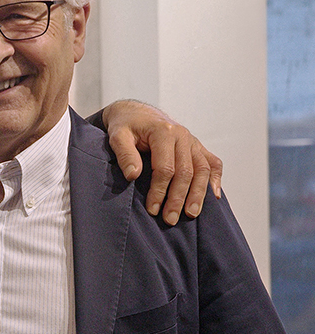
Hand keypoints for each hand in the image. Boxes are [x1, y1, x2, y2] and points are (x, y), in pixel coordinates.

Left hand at [101, 100, 222, 225]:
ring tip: (191, 214)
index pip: (166, 167)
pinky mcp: (197, 146)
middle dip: (178, 198)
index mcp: (164, 131)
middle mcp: (182, 135)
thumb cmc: (126, 126)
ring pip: (203, 169)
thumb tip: (133, 175)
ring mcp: (192, 141)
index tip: (152, 209)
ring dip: (198, 194)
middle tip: (169, 219)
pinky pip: (212, 163)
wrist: (136, 113)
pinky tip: (213, 197)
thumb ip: (124, 154)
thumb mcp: (117, 136)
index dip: (160, 190)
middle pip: (187, 171)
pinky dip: (215, 179)